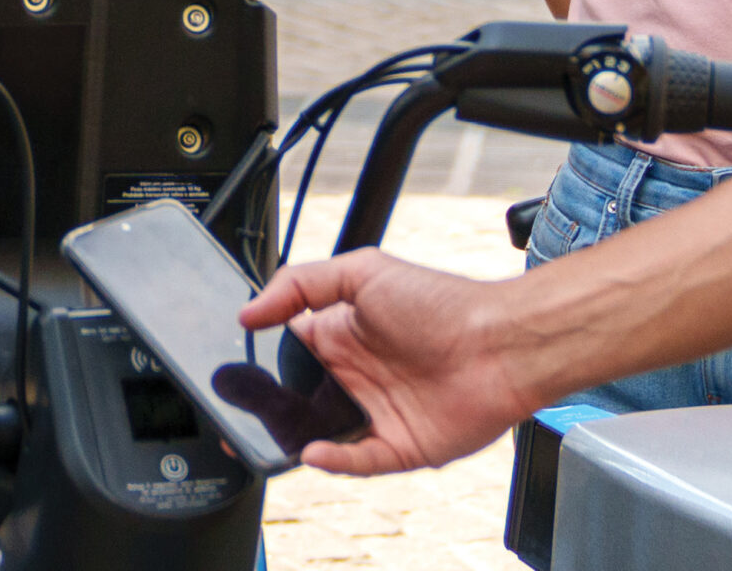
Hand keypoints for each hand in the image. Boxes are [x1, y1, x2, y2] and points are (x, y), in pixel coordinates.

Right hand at [239, 251, 536, 473]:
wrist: (499, 343)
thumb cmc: (441, 301)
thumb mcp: (362, 271)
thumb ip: (300, 284)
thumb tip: (249, 309)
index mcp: (343, 334)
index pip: (288, 351)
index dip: (260, 358)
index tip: (232, 362)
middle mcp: (356, 376)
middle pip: (298, 399)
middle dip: (268, 406)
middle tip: (239, 407)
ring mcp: (376, 413)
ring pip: (322, 435)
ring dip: (294, 437)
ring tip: (267, 433)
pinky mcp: (400, 447)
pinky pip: (358, 461)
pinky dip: (334, 460)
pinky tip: (316, 450)